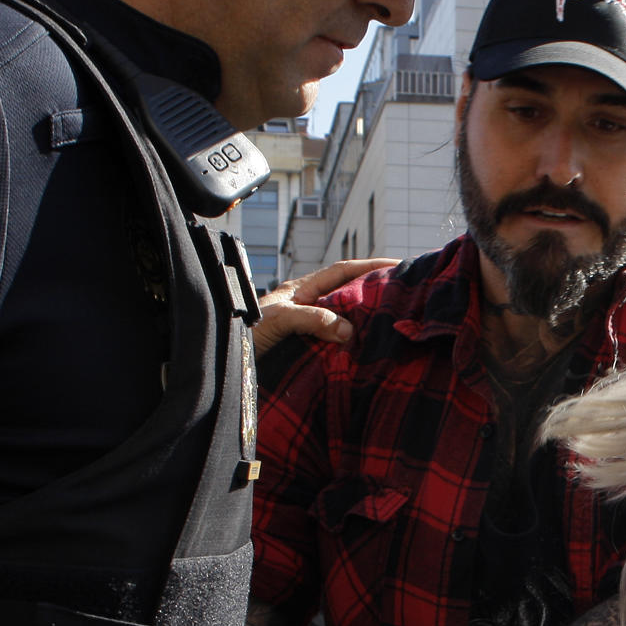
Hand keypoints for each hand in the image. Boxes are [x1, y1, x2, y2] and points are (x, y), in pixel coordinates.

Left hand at [252, 259, 395, 355]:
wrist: (222, 360)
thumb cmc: (242, 332)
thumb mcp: (279, 319)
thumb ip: (312, 318)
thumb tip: (349, 330)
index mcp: (301, 290)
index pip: (342, 271)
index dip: (369, 266)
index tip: (396, 265)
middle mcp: (307, 307)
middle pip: (347, 296)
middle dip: (374, 294)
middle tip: (403, 298)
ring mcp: (307, 329)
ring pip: (343, 322)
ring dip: (365, 325)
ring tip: (391, 328)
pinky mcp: (305, 352)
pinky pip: (334, 346)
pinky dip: (351, 349)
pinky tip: (365, 356)